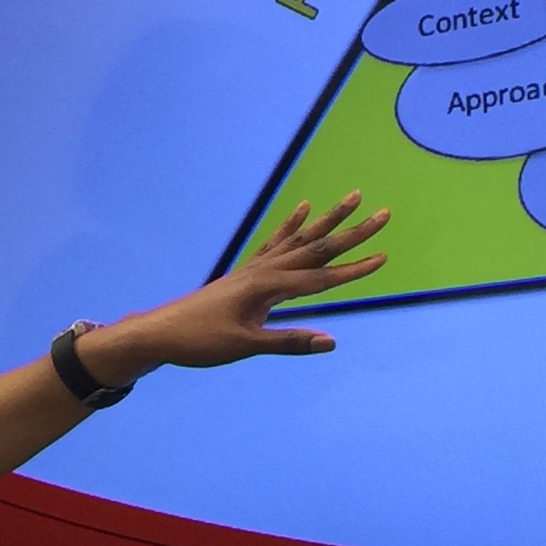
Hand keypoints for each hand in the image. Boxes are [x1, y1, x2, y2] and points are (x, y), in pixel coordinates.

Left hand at [80, 191, 388, 379]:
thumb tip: (331, 341)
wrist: (162, 332)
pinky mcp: (247, 272)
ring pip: (301, 239)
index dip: (354, 270)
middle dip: (352, 231)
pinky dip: (293, 225)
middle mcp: (265, 270)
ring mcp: (255, 267)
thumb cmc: (201, 341)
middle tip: (383, 213)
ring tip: (351, 198)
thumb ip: (288, 342)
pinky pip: (276, 241)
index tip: (383, 256)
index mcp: (268, 287)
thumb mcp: (245, 346)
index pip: (321, 278)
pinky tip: (304, 209)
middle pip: (317, 248)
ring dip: (329, 219)